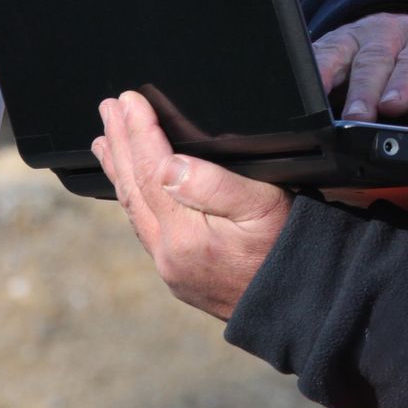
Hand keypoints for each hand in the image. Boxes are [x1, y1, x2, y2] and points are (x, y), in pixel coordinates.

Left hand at [91, 91, 291, 319]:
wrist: (302, 307)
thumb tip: (167, 164)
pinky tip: (135, 190)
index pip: (152, 170)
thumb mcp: (263, 206)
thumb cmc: (291, 251)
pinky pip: (148, 231)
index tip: (128, 100)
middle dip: (119, 146)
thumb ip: (213, 184)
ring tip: (105, 144)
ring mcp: (172, 270)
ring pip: (136, 212)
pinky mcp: (181, 278)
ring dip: (120, 172)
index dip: (139, 131)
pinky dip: (136, 200)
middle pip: (133, 190)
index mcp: (186, 235)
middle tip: (107, 111)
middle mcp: (169, 256)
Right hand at [313, 13, 407, 136]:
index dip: (406, 82)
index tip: (394, 104)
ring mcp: (357, 39)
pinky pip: (313, 57)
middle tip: (358, 119)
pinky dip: (302, 74)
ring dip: (327, 80)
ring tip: (319, 111)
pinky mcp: (329, 47)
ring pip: (340, 55)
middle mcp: (392, 36)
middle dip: (365, 90)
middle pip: (376, 60)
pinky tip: (294, 95)